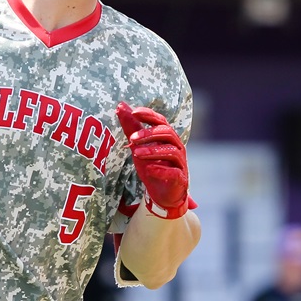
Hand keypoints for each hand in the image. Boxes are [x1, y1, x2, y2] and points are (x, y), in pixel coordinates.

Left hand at [117, 102, 188, 218]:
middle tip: (132, 138)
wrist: (162, 194)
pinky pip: (174, 172)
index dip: (149, 115)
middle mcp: (176, 146)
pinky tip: (150, 169)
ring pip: (171, 151)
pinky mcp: (180, 178)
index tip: (134, 112)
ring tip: (136, 153)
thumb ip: (131, 127)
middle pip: (167, 133)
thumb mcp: (138, 146)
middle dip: (149, 133)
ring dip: (153, 151)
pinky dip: (162, 169)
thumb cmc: (152, 166)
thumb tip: (120, 106)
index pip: (160, 120)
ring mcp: (180, 162)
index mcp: (166, 137)